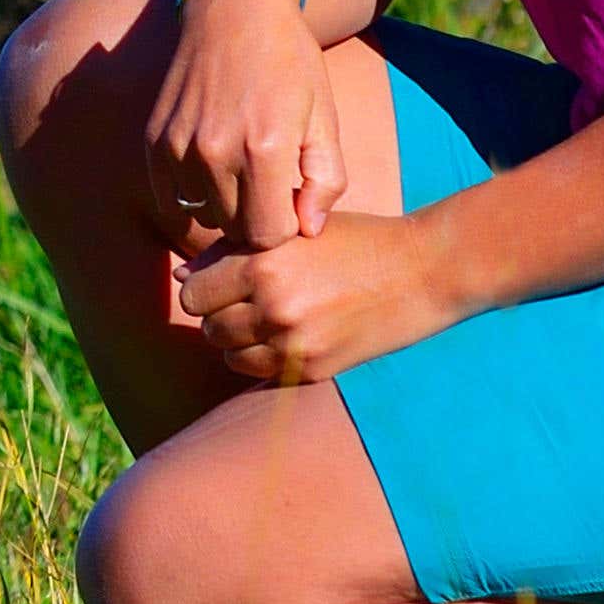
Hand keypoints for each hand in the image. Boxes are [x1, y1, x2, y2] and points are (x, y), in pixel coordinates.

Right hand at [137, 0, 341, 265]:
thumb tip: (309, 230)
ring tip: (243, 171)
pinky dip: (195, 195)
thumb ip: (325, 179)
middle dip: (258, 218)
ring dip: (226, 207)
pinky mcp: (155, 142)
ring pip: (205, 217)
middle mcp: (214, 152)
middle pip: (236, 230)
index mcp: (263, 148)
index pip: (269, 235)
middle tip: (272, 185)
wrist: (235, 8)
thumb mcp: (324, 117)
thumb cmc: (290, 62)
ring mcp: (178, 147)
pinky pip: (173, 200)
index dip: (288, 225)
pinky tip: (215, 165)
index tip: (294, 198)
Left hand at [171, 207, 449, 387]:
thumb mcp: (293, 231)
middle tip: (246, 300)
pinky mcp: (312, 371)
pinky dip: (262, 359)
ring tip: (266, 318)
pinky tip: (286, 337)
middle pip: (207, 326)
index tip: (222, 282)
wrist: (421, 273)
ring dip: (238, 340)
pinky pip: (259, 372)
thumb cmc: (354, 241)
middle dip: (219, 314)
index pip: (193, 293)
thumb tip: (182, 275)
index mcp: (263, 265)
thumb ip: (234, 251)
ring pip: (229, 354)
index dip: (203, 287)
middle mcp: (273, 307)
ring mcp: (293, 344)